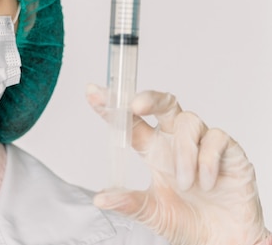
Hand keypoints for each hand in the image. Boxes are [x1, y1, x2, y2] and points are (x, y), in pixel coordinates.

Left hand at [86, 84, 269, 244]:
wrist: (224, 241)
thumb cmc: (189, 223)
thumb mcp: (153, 214)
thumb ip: (129, 203)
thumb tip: (100, 198)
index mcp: (154, 151)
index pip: (131, 122)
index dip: (113, 107)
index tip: (93, 93)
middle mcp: (175, 141)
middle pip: (163, 103)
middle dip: (149, 98)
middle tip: (136, 106)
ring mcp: (202, 143)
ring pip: (187, 121)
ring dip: (183, 152)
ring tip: (186, 183)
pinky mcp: (229, 151)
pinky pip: (215, 138)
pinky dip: (207, 160)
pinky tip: (206, 183)